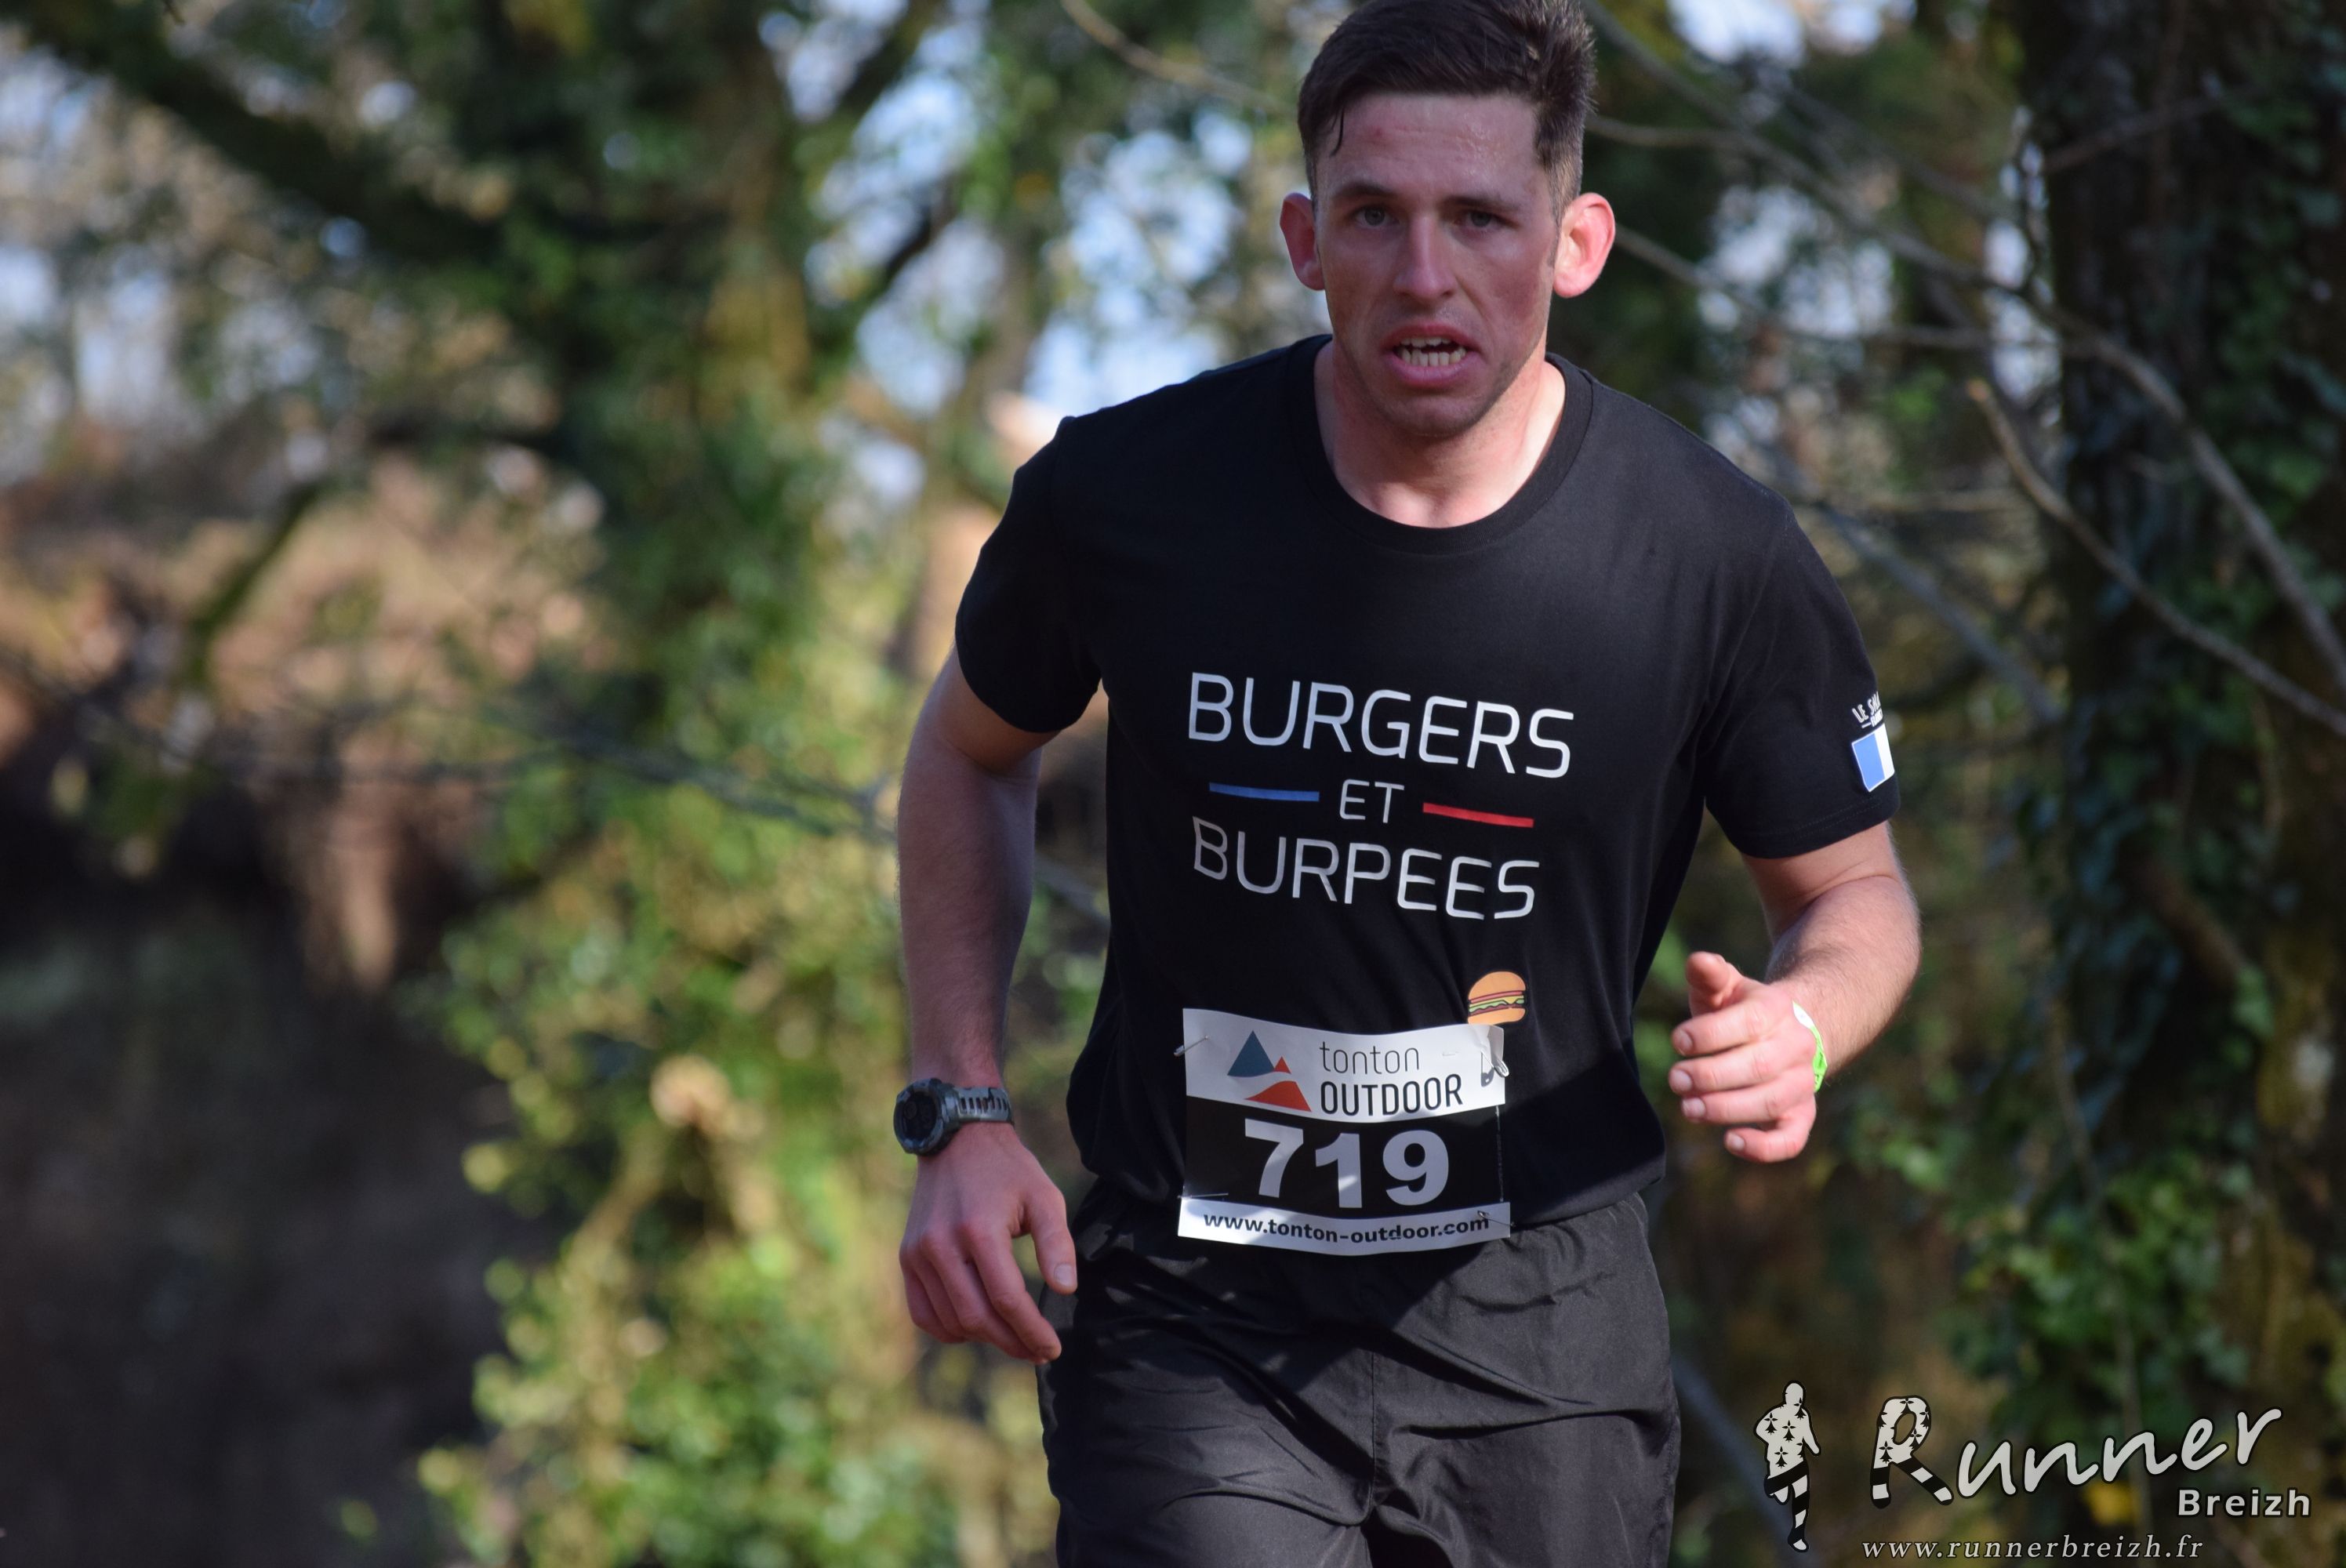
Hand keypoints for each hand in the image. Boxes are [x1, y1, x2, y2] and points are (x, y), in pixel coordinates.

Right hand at [898, 1120, 1077, 1363]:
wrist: (957, 1140)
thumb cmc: (1008, 1170)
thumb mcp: (1044, 1196)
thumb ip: (1057, 1243)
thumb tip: (1065, 1290)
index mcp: (978, 1229)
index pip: (1006, 1299)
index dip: (1031, 1331)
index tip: (1052, 1347)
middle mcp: (941, 1245)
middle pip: (977, 1317)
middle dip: (1012, 1342)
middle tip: (1038, 1350)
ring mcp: (917, 1253)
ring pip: (951, 1321)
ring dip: (984, 1338)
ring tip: (1013, 1337)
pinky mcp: (907, 1257)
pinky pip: (923, 1313)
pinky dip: (950, 1329)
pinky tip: (976, 1327)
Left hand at [1669, 950, 1816, 1161]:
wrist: (1792, 1032)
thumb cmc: (1743, 1010)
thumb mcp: (1726, 986)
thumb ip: (1710, 974)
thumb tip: (1698, 961)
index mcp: (1776, 1010)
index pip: (1747, 1023)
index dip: (1710, 1033)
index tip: (1677, 1040)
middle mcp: (1795, 1047)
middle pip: (1757, 1066)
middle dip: (1711, 1075)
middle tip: (1675, 1080)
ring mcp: (1801, 1083)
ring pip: (1770, 1101)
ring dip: (1727, 1109)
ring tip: (1689, 1109)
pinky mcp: (1800, 1115)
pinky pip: (1791, 1139)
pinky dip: (1764, 1147)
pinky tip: (1730, 1141)